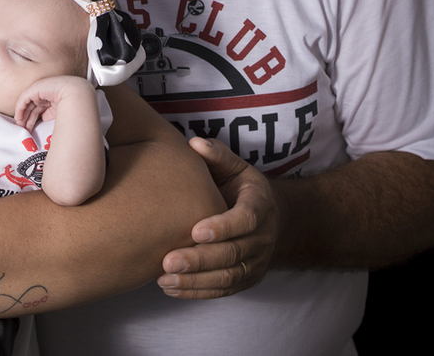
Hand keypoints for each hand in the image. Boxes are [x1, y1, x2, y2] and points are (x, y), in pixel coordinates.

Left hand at [14, 75, 92, 129]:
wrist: (76, 94)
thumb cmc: (72, 104)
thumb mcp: (57, 112)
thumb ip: (48, 114)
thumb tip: (42, 119)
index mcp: (51, 99)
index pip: (38, 110)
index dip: (32, 121)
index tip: (28, 131)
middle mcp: (44, 93)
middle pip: (31, 108)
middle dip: (26, 119)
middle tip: (22, 130)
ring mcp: (40, 90)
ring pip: (27, 104)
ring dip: (22, 115)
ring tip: (19, 125)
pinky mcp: (35, 88)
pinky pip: (24, 98)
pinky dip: (20, 108)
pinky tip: (19, 117)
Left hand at [156, 137, 278, 298]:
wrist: (270, 218)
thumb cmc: (240, 187)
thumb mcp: (234, 166)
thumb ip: (216, 155)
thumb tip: (194, 143)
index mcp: (261, 205)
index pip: (246, 219)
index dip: (223, 227)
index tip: (194, 231)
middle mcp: (263, 237)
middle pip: (233, 253)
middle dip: (200, 259)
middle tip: (168, 261)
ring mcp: (256, 262)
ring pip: (227, 277)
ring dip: (195, 280)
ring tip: (164, 278)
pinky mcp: (246, 279)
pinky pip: (223, 290)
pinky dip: (197, 291)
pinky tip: (170, 287)